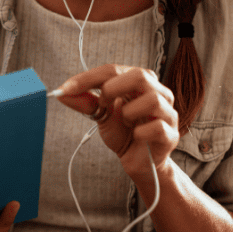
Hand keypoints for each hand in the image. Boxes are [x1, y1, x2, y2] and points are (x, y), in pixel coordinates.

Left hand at [53, 64, 178, 180]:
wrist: (138, 162)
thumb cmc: (123, 132)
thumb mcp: (100, 114)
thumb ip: (85, 102)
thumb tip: (61, 93)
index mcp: (139, 81)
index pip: (113, 69)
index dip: (87, 78)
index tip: (66, 88)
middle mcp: (158, 92)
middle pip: (140, 75)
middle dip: (114, 88)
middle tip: (103, 103)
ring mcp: (167, 113)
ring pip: (152, 100)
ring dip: (129, 112)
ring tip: (125, 122)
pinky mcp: (171, 135)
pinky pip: (156, 127)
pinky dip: (140, 132)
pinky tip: (136, 136)